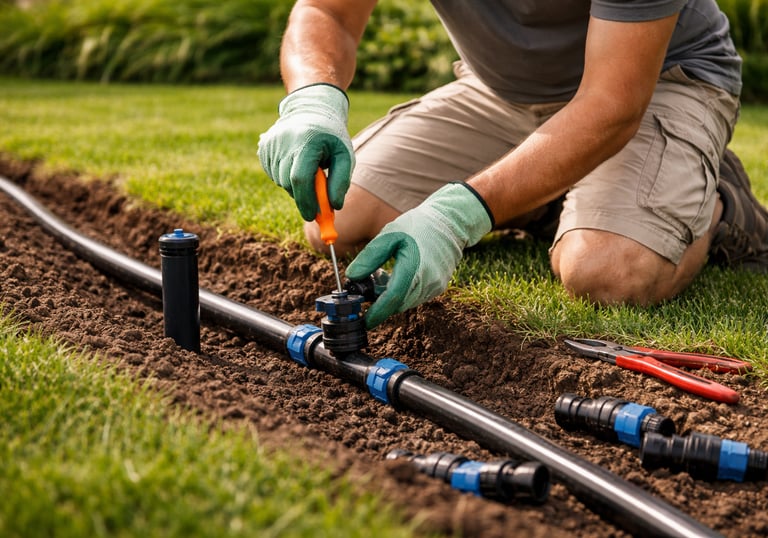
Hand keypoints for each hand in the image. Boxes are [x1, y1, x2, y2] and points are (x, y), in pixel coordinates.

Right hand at [257, 83, 354, 220]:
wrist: (311, 108)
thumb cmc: (331, 136)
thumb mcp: (344, 155)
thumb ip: (341, 181)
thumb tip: (334, 207)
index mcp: (306, 141)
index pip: (300, 179)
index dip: (306, 201)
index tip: (314, 217)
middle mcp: (284, 141)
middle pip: (289, 183)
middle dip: (303, 197)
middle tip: (316, 204)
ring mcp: (271, 144)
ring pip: (281, 180)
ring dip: (295, 185)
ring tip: (309, 171)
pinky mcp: (264, 147)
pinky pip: (273, 174)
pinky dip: (285, 177)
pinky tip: (296, 163)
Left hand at [345, 183, 493, 327]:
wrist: (450, 223)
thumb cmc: (418, 226)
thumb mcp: (389, 235)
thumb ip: (370, 257)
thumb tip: (352, 276)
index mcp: (414, 267)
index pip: (393, 298)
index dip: (377, 312)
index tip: (363, 321)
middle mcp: (428, 281)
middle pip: (398, 304)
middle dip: (379, 302)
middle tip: (364, 288)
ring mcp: (435, 286)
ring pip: (406, 302)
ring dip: (390, 297)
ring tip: (379, 276)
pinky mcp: (438, 287)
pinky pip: (415, 296)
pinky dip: (401, 292)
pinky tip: (394, 276)